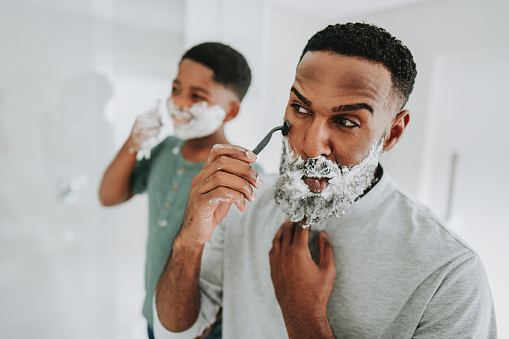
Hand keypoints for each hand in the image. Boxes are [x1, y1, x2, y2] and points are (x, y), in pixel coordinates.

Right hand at [128, 101, 161, 155]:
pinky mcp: (145, 136)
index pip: (154, 113)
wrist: (132, 142)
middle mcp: (140, 122)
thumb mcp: (143, 119)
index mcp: (140, 117)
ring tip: (157, 129)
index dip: (158, 116)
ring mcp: (142, 129)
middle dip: (159, 122)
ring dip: (158, 128)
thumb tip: (158, 101)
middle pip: (156, 119)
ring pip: (157, 125)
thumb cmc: (139, 130)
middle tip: (160, 125)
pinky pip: (156, 132)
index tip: (159, 119)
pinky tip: (155, 134)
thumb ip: (151, 111)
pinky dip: (157, 133)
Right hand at [176, 144, 261, 247]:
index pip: (218, 150)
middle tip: (258, 182)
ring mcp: (198, 190)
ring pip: (222, 177)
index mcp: (206, 171)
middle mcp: (200, 177)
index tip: (253, 157)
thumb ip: (234, 181)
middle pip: (223, 162)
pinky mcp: (200, 203)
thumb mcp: (225, 192)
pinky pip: (220, 193)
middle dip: (246, 170)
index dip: (236, 150)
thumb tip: (252, 171)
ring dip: (243, 186)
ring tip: (251, 197)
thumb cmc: (212, 211)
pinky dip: (236, 197)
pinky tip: (241, 206)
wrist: (195, 233)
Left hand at [269, 221, 336, 337]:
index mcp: (299, 251)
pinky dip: (276, 241)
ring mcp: (276, 261)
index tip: (307, 216)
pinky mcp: (273, 269)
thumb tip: (323, 235)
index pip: (300, 228)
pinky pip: (272, 249)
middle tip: (297, 218)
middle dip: (292, 222)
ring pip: (277, 238)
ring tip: (287, 225)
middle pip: (286, 230)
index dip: (304, 220)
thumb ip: (326, 249)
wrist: (301, 311)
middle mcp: (284, 253)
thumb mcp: (328, 269)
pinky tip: (279, 240)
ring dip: (282, 230)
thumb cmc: (316, 293)